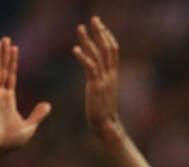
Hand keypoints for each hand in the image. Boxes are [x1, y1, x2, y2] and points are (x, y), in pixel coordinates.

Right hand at [0, 36, 50, 152]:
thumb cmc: (11, 141)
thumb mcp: (30, 126)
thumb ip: (38, 114)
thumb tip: (48, 104)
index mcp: (8, 99)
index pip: (11, 75)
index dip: (13, 62)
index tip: (15, 48)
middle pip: (2, 69)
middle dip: (4, 54)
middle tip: (5, 38)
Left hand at [73, 15, 121, 138]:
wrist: (106, 125)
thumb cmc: (102, 111)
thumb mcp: (104, 91)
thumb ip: (101, 79)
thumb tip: (95, 73)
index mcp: (113, 75)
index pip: (113, 50)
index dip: (107, 36)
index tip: (100, 25)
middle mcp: (110, 75)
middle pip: (107, 48)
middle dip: (100, 32)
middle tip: (94, 18)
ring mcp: (103, 80)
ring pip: (97, 55)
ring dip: (88, 40)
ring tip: (79, 27)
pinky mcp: (95, 86)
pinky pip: (89, 68)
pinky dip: (83, 57)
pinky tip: (75, 49)